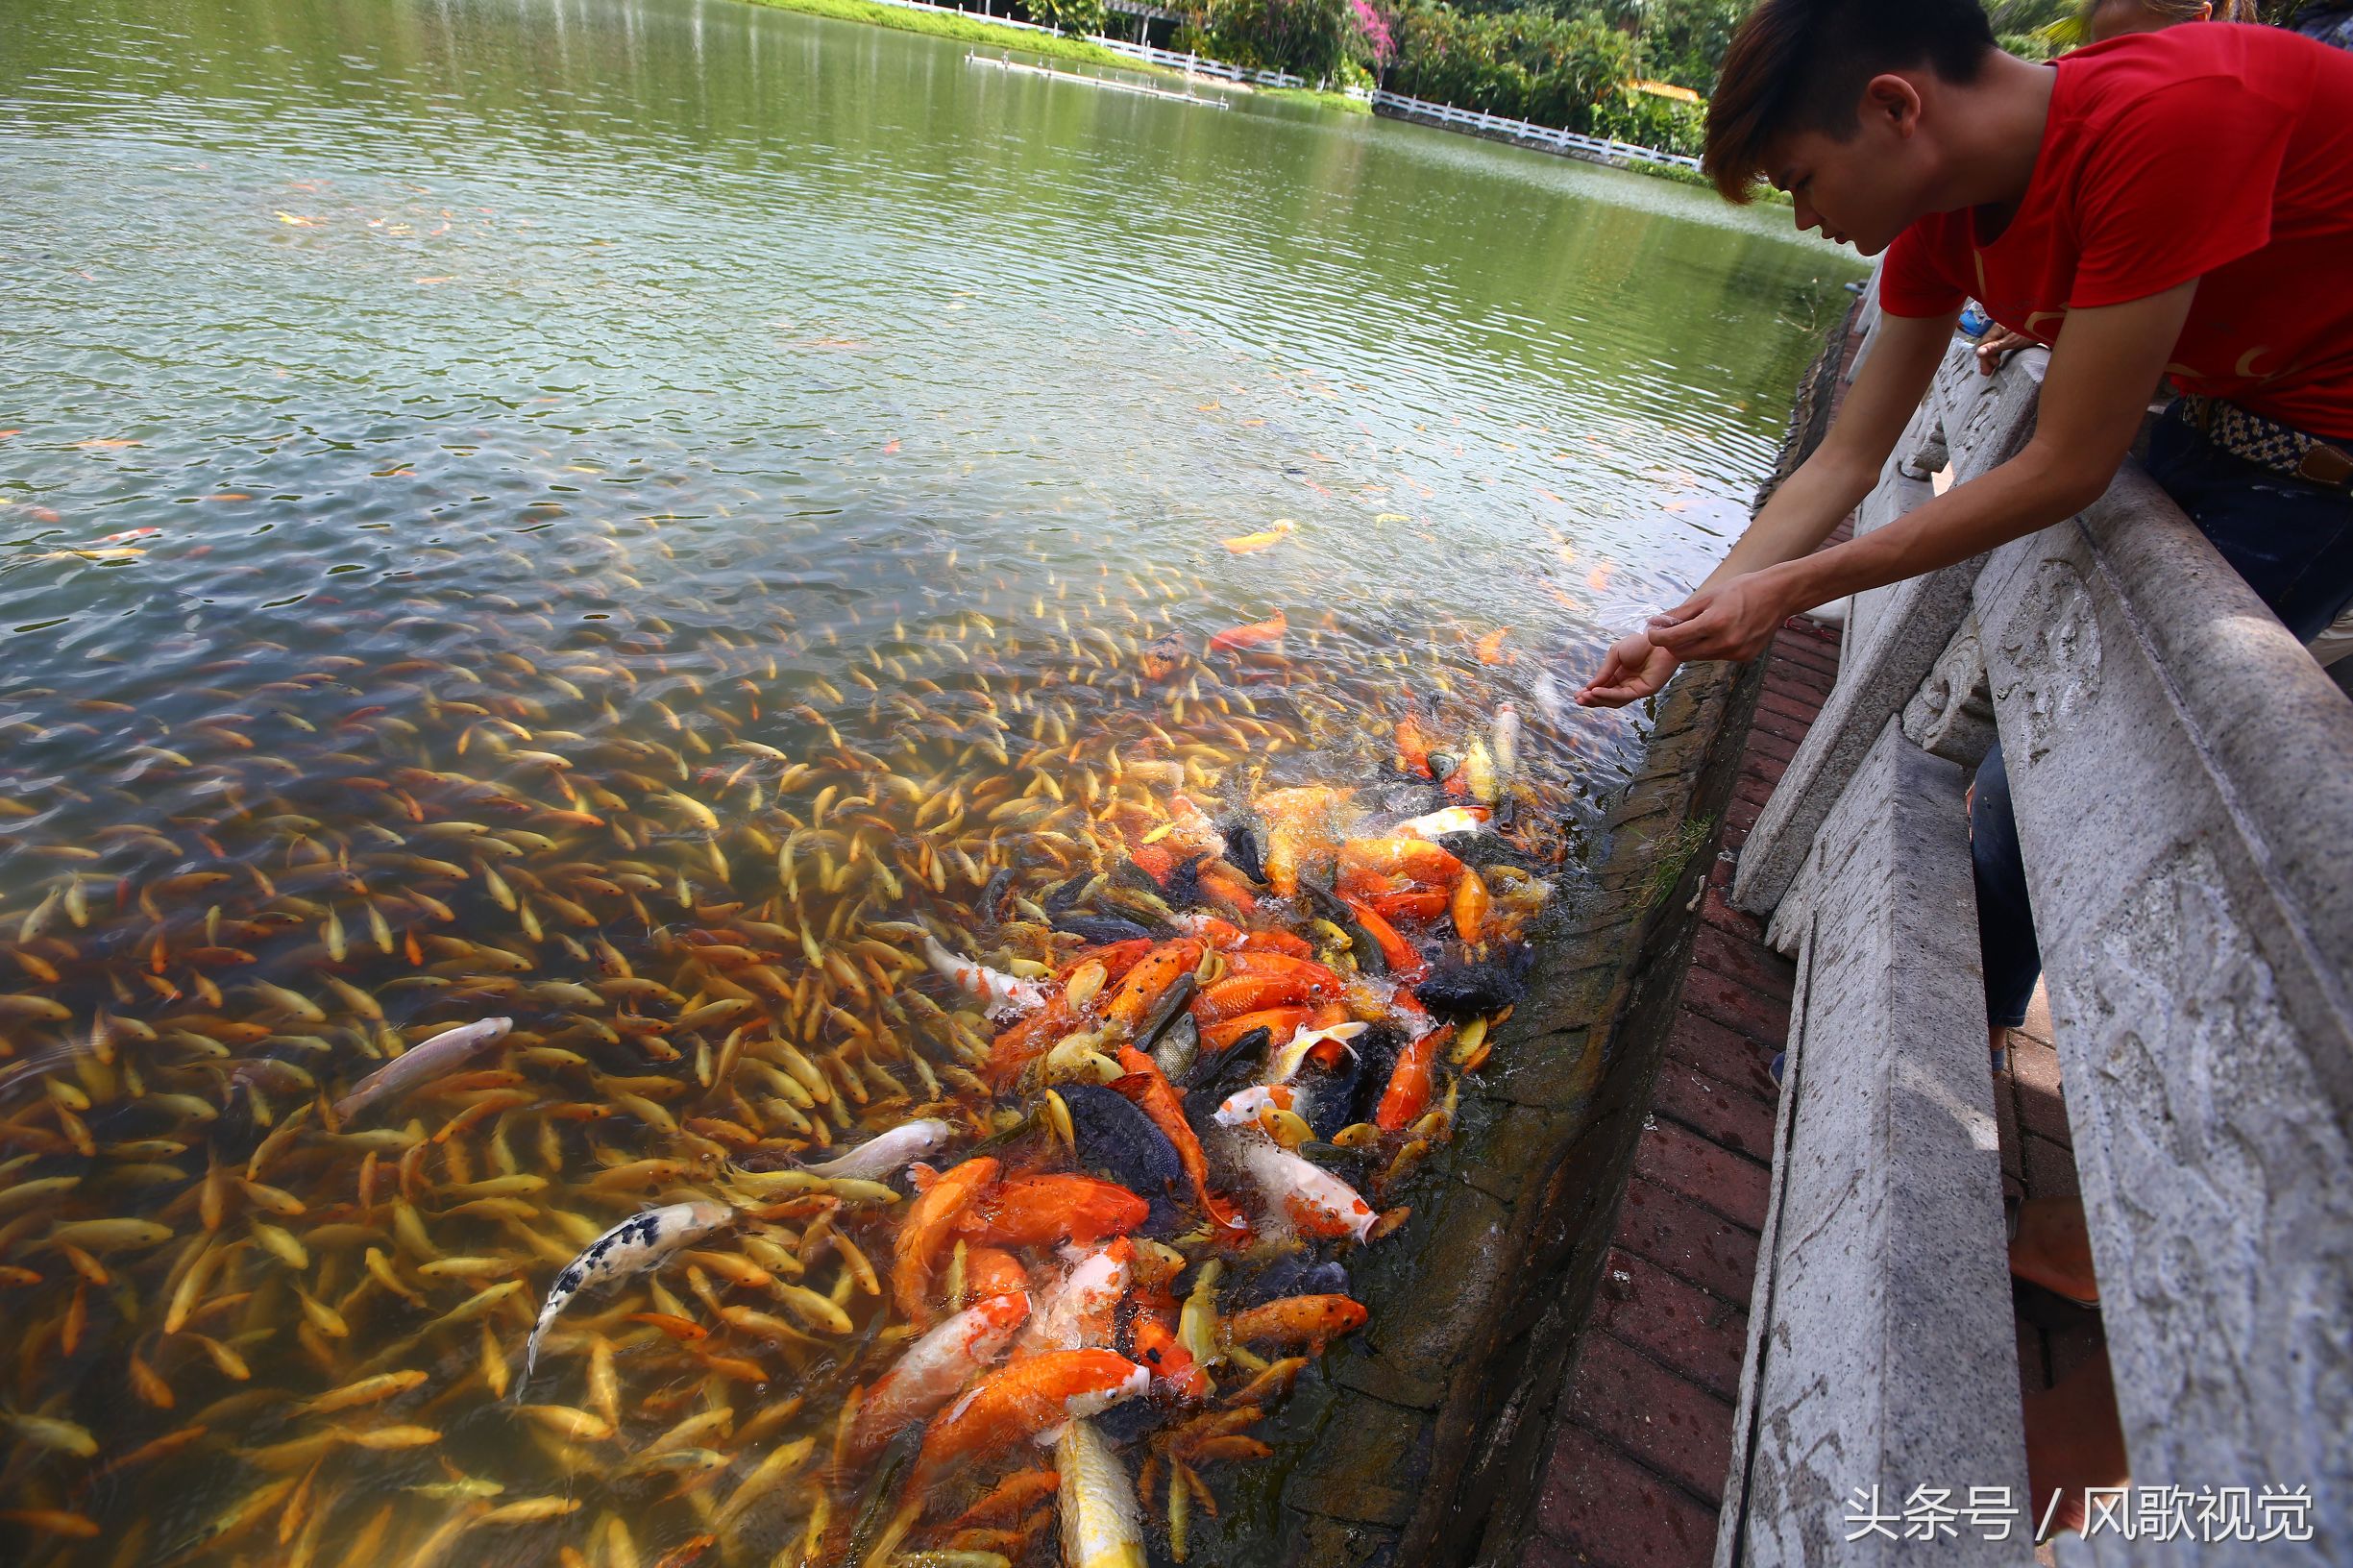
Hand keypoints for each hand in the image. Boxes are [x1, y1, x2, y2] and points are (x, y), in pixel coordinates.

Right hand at [1576, 631, 1680, 707]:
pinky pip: (1624, 695)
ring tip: (1585, 697)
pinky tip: (1597, 692)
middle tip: (1578, 700)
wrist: (1659, 639)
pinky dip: (1609, 695)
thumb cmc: (1640, 643)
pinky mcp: (1645, 691)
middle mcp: (1627, 684)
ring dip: (1599, 699)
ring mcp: (1636, 689)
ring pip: (1614, 700)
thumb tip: (1590, 686)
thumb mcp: (1615, 654)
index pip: (1603, 687)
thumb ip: (1604, 671)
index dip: (1590, 692)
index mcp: (1620, 674)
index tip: (1577, 694)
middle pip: (1607, 697)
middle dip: (1592, 699)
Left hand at [1644, 572, 1791, 664]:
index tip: (1652, 632)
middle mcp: (1725, 642)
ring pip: (1700, 657)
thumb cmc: (1742, 590)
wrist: (1778, 595)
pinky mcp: (1744, 658)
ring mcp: (1736, 653)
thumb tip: (1656, 622)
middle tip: (1670, 631)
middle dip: (1673, 644)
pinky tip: (1719, 633)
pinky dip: (1711, 648)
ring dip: (1692, 646)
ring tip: (1698, 629)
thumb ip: (1681, 613)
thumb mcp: (1708, 596)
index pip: (1674, 639)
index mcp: (1714, 623)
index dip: (1658, 637)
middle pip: (1683, 653)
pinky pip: (1717, 657)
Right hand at [1975, 326, 2034, 376]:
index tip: (1990, 367)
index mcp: (1997, 327)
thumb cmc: (2032, 330)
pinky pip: (2000, 344)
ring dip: (1992, 357)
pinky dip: (1999, 352)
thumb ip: (1995, 347)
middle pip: (1987, 345)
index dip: (1985, 357)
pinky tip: (2000, 358)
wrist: (2050, 324)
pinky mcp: (2012, 334)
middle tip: (1987, 372)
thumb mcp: (2012, 341)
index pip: (1983, 344)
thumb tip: (1979, 353)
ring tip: (1993, 367)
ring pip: (1994, 345)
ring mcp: (2005, 331)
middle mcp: (1999, 328)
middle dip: (1987, 359)